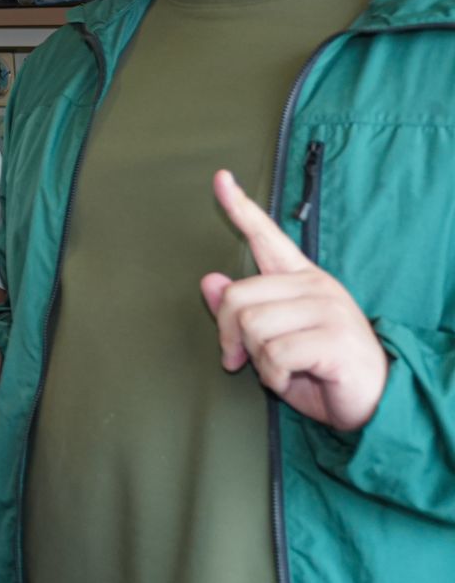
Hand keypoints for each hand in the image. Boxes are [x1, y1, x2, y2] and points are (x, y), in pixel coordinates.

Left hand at [201, 170, 388, 431]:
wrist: (372, 403)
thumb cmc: (318, 370)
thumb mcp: (271, 340)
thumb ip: (243, 310)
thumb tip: (210, 280)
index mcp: (300, 278)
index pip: (266, 236)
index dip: (240, 208)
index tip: (220, 178)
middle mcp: (315, 285)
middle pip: (237, 297)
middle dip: (228, 335)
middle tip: (238, 358)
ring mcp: (328, 309)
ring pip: (253, 326)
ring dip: (256, 359)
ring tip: (278, 369)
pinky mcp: (334, 338)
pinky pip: (275, 354)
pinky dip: (273, 376)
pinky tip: (291, 379)